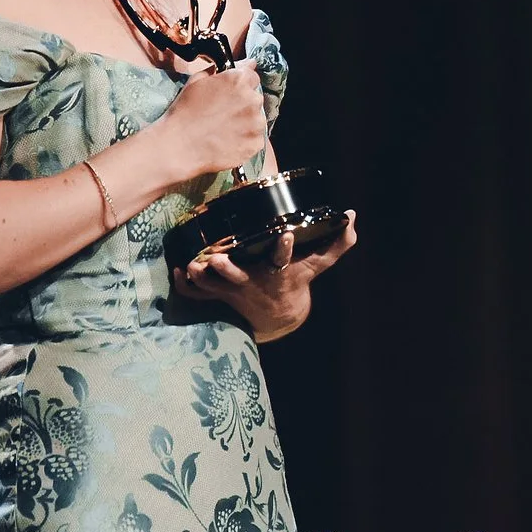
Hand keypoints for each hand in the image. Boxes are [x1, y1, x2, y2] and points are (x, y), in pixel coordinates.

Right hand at [148, 65, 268, 181]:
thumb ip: (222, 70)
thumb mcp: (197, 82)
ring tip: (225, 130)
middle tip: (223, 114)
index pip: (252, 76)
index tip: (231, 94)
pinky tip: (228, 142)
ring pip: (257, 119)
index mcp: (239, 80)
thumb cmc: (185, 112)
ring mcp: (257, 123)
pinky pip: (255, 139)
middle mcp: (253, 100)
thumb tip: (246, 63)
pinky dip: (245, 141)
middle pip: (255, 99)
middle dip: (243, 104)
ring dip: (246, 123)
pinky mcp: (256, 144)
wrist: (179, 146)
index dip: (241, 85)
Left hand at [175, 212, 358, 341]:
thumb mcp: (318, 264)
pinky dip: (186, 285)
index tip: (287, 235)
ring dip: (202, 277)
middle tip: (219, 259)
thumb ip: (337, 242)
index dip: (285, 247)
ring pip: (213, 286)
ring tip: (192, 265)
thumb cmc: (297, 280)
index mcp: (278, 271)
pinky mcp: (220, 294)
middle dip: (228, 269)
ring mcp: (234, 290)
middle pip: (238, 277)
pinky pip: (198, 294)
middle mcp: (254, 281)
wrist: (278, 315)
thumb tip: (353, 216)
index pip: (283, 258)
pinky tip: (179, 270)